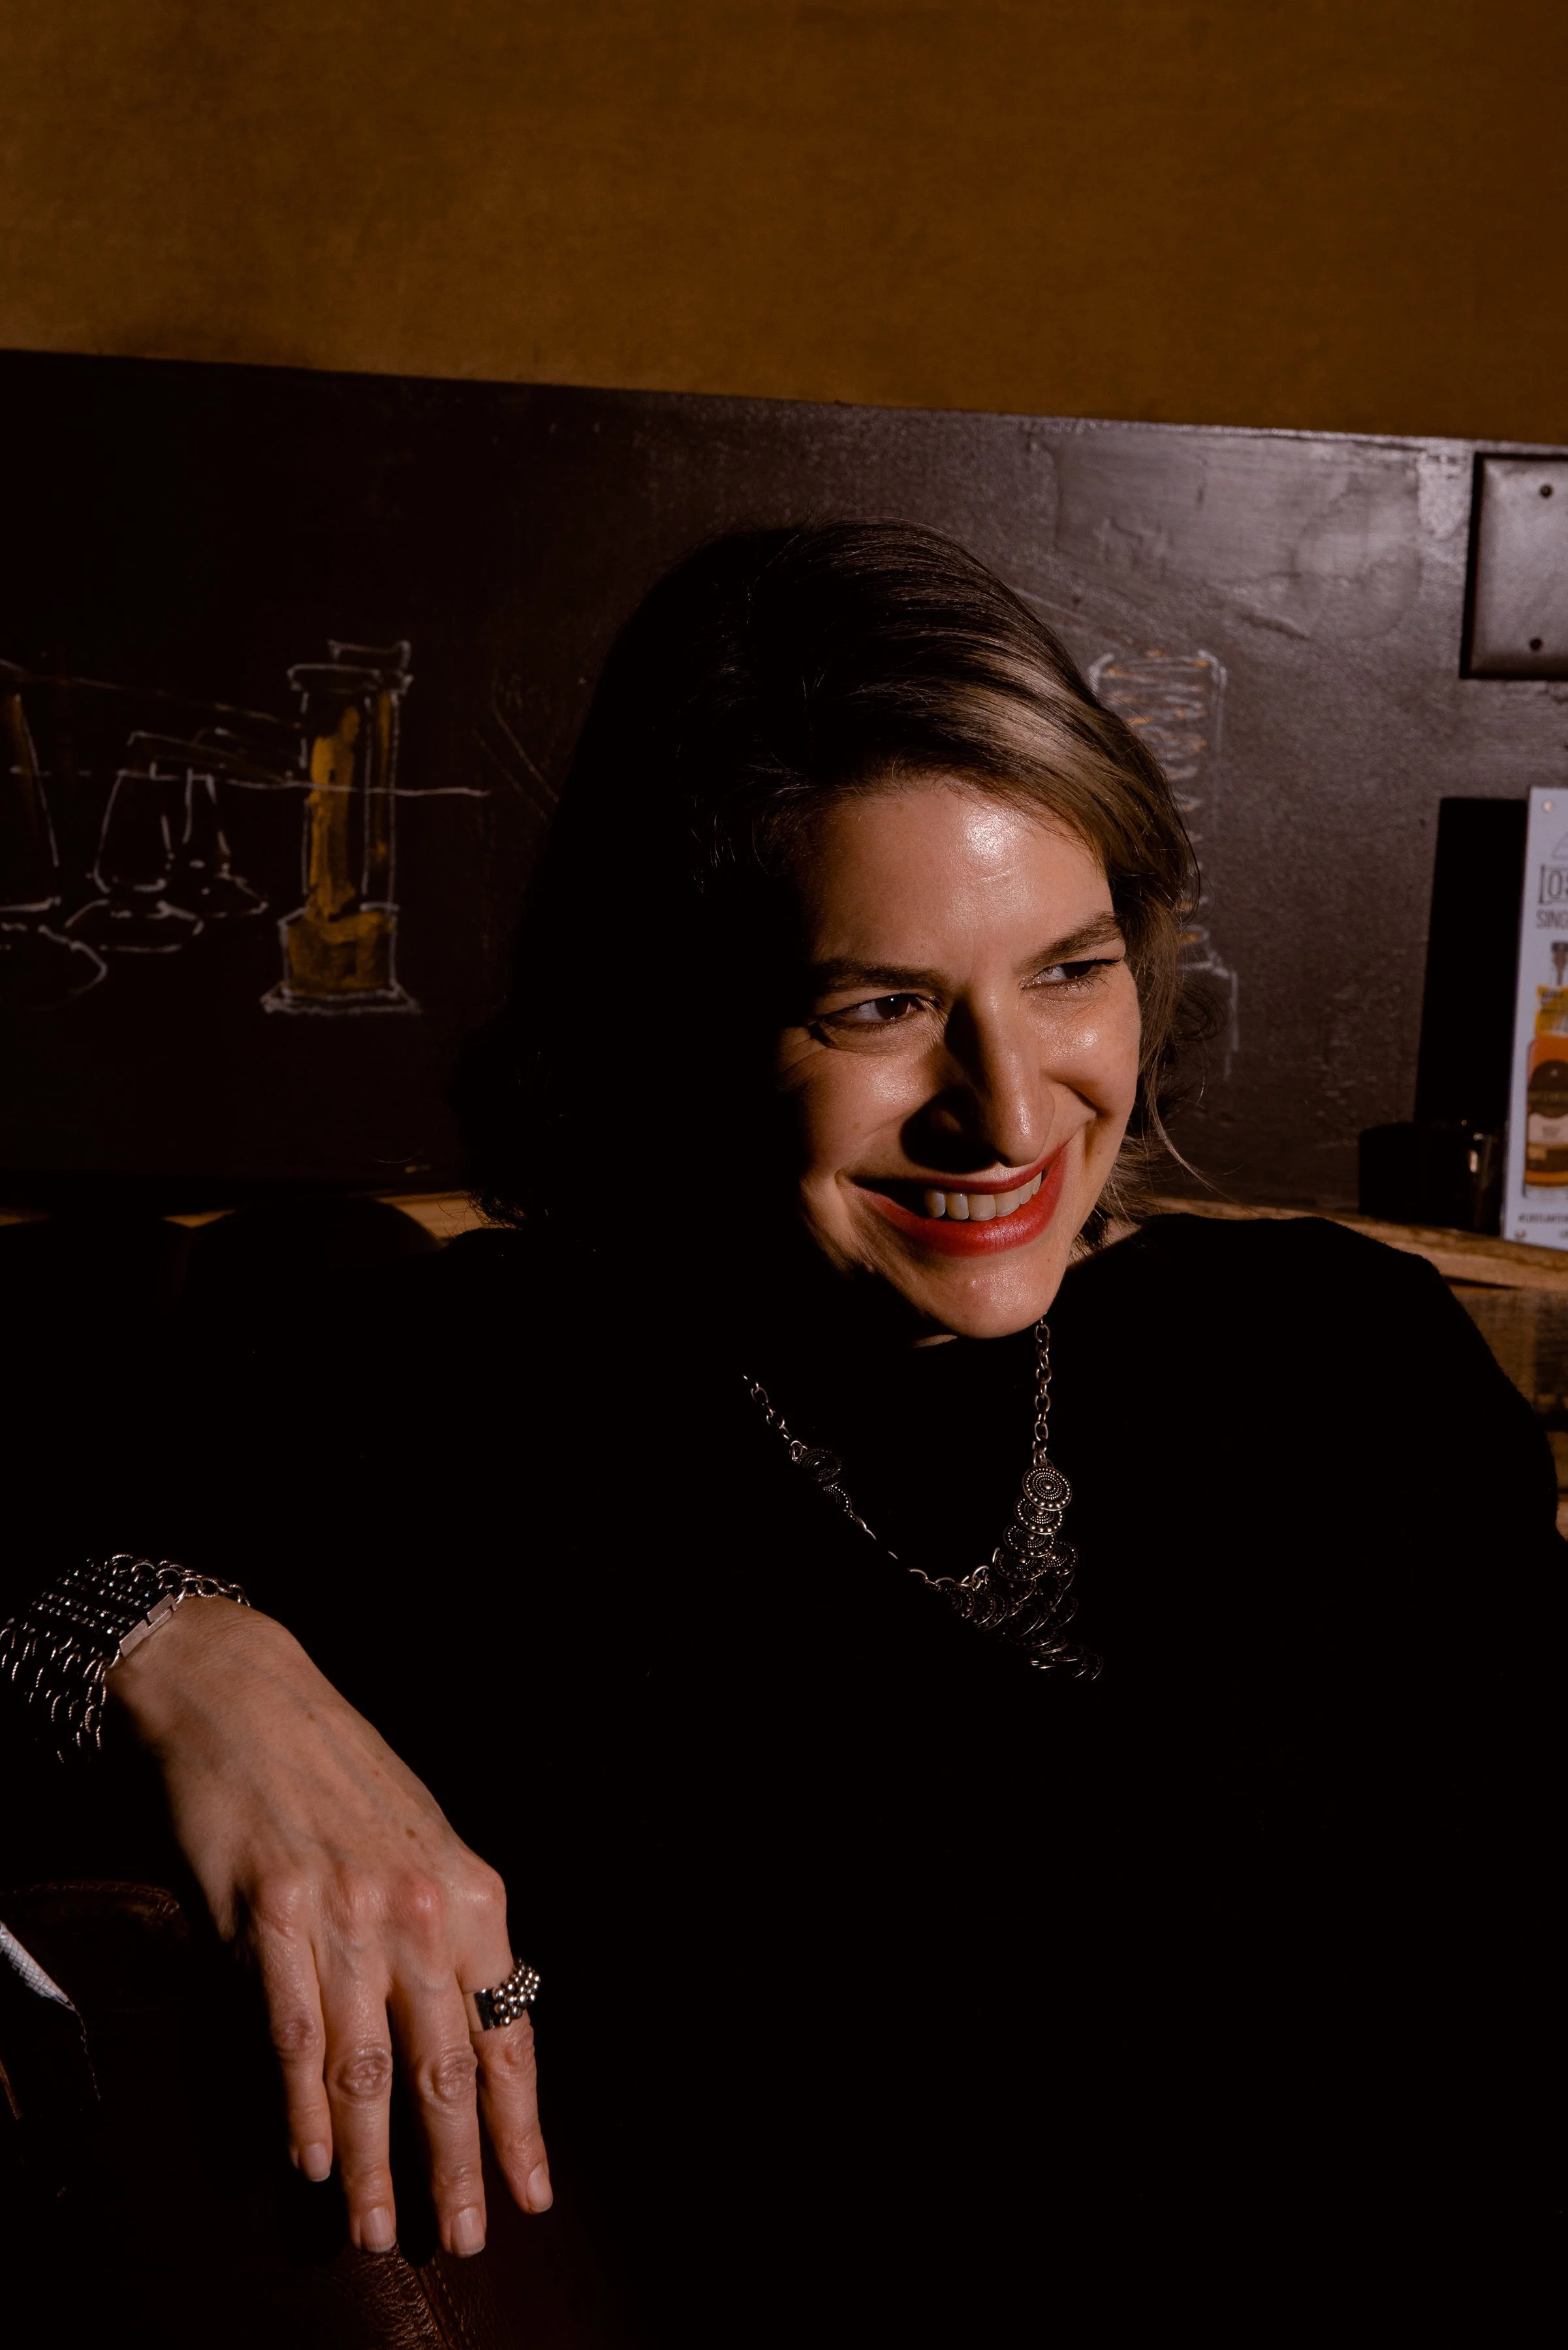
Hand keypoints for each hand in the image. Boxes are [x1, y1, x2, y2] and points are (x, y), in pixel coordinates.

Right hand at [109, 1597, 549, 2254]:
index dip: (520, 2124)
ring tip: (371, 2228)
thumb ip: (449, 1937)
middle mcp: (418, 1910)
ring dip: (369, 2162)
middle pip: (443, 2068)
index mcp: (473, 1894)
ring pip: (365, 2069)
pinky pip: (292, 2034)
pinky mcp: (269, 1915)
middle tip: (457, 2239)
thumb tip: (468, 2040)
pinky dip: (300, 2107)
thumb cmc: (347, 1777)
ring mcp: (343, 1913)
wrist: (253, 1699)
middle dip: (453, 2166)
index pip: (508, 2032)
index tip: (531, 2194)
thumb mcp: (427, 1844)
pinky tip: (308, 2160)